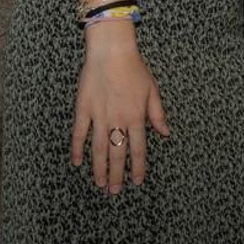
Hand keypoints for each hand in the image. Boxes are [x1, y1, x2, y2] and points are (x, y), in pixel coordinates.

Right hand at [70, 23, 169, 193]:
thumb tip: (166, 133)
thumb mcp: (152, 91)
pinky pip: (78, 134)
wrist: (111, 52)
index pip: (138, 148)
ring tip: (99, 184)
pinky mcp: (83, 110)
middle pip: (117, 153)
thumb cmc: (134, 69)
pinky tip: (77, 162)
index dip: (138, 167)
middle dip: (116, 174)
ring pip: (98, 148)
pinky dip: (77, 149)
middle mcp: (117, 120)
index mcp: (136, 116)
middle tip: (114, 191)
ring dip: (98, 168)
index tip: (137, 181)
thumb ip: (158, 114)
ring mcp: (98, 116)